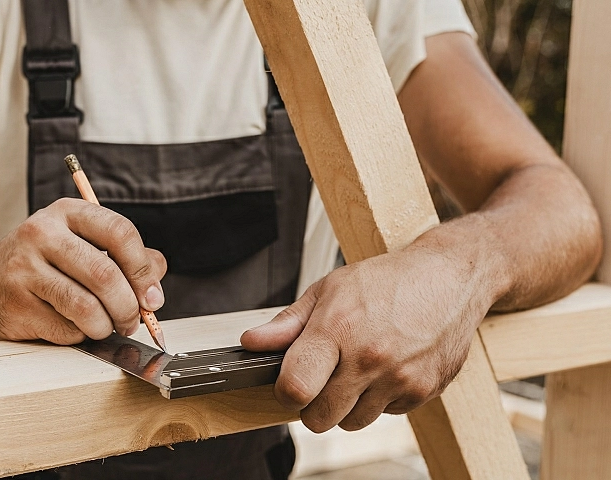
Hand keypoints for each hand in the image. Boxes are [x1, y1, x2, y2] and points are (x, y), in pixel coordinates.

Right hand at [0, 198, 166, 344]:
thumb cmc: (43, 264)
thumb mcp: (82, 245)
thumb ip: (126, 257)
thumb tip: (155, 282)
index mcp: (68, 213)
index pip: (120, 232)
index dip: (143, 269)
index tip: (152, 296)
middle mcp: (42, 234)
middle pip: (105, 274)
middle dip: (128, 307)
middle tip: (132, 321)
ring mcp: (23, 268)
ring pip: (86, 307)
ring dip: (105, 326)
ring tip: (104, 327)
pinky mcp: (13, 304)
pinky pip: (65, 329)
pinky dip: (79, 336)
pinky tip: (71, 327)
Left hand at [241, 246, 493, 431]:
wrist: (450, 277)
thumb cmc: (387, 280)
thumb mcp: (329, 289)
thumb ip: (287, 323)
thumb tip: (252, 343)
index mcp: (337, 328)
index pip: (295, 388)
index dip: (285, 392)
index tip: (290, 383)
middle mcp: (368, 357)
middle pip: (320, 418)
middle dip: (314, 404)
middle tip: (323, 379)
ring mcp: (398, 378)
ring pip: (352, 422)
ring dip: (348, 405)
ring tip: (357, 370)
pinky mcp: (423, 391)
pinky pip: (386, 415)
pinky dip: (381, 400)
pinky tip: (386, 369)